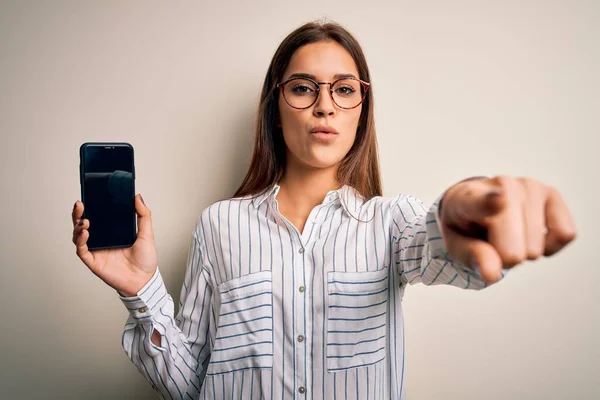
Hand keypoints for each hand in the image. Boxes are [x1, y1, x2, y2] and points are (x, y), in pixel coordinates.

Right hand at [71, 194, 158, 295]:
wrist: (145, 280)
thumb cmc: (145, 260)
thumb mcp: (147, 234)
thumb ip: (143, 215)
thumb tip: (137, 197)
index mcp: (112, 232)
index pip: (97, 216)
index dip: (90, 206)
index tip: (89, 196)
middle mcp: (102, 239)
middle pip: (83, 224)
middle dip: (78, 213)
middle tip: (80, 204)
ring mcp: (96, 250)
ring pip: (78, 236)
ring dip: (78, 226)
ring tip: (84, 220)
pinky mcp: (93, 261)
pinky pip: (82, 250)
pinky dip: (81, 241)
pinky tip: (85, 232)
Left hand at [439, 176, 575, 282]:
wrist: (478, 209)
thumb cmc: (467, 229)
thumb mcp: (458, 247)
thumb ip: (473, 258)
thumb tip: (492, 273)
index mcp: (466, 198)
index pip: (478, 202)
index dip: (490, 203)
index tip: (500, 200)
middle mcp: (500, 185)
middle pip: (513, 243)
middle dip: (506, 257)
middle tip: (493, 245)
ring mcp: (528, 186)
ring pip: (536, 245)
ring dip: (525, 252)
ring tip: (510, 236)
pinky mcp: (552, 193)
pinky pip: (565, 235)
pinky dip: (550, 246)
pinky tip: (531, 235)